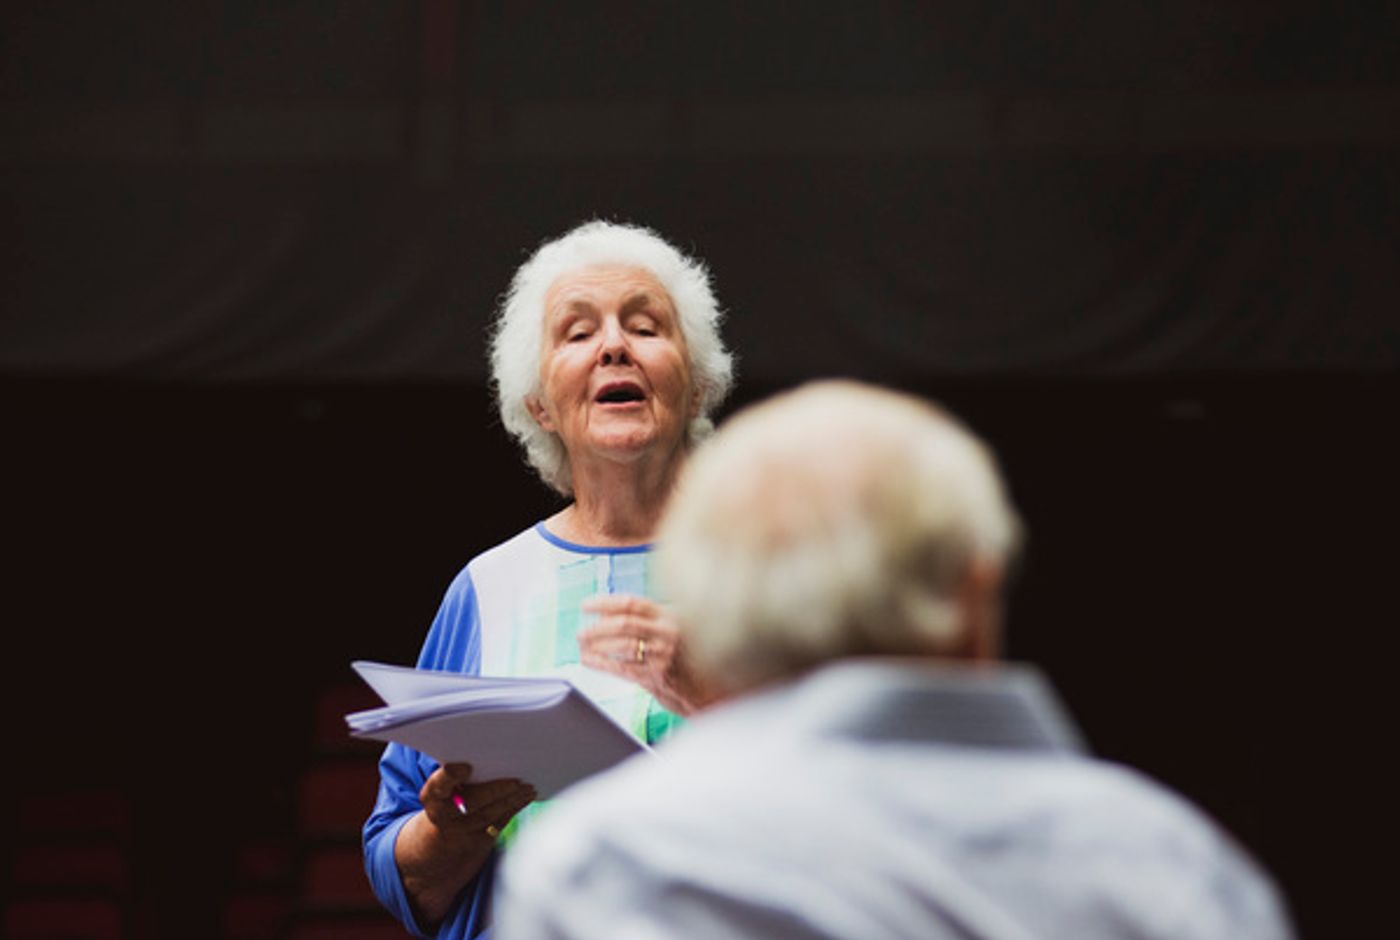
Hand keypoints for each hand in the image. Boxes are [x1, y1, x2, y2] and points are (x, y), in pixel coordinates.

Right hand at [419, 762, 534, 846]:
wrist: (447, 833)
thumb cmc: (451, 794)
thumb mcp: (445, 784)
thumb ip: (459, 771)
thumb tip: (489, 750)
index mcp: (432, 795)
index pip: (438, 784)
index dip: (451, 776)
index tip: (466, 767)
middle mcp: (443, 815)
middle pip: (471, 803)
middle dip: (495, 791)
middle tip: (516, 780)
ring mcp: (461, 830)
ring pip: (489, 814)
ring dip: (512, 799)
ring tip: (528, 786)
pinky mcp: (480, 840)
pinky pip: (500, 822)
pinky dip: (516, 807)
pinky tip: (527, 796)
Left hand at [577, 594, 715, 715]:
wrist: (712, 688)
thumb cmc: (691, 658)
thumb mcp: (676, 627)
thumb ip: (649, 619)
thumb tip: (608, 614)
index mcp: (671, 614)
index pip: (632, 603)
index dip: (605, 603)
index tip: (586, 606)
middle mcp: (668, 631)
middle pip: (624, 623)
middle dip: (597, 628)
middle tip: (581, 633)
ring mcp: (664, 654)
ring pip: (622, 645)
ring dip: (597, 646)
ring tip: (583, 647)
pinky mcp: (660, 675)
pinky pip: (624, 667)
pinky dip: (602, 663)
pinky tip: (589, 661)